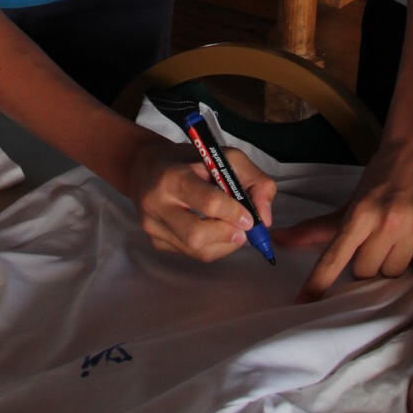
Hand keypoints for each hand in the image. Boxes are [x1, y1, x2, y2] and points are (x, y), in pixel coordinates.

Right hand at [127, 138, 275, 263]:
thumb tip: (265, 218)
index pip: (208, 203)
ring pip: (197, 251)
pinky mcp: (155, 241)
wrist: (146, 168)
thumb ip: (254, 180)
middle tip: (242, 228)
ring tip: (231, 227)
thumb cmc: (190, 161)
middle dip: (228, 235)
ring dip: (224, 243)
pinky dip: (212, 247)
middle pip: (198, 236)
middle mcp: (157, 204)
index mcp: (172, 176)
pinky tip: (213, 230)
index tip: (249, 217)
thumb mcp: (224, 156)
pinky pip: (191, 255)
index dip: (235, 213)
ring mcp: (153, 226)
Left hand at [275, 135, 412, 300]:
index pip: (335, 256)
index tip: (302, 302)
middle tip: (379, 237)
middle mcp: (386, 221)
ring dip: (396, 260)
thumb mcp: (352, 201)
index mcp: (360, 214)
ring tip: (401, 233)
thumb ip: (319, 227)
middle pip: (367, 272)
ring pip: (396, 272)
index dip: (318, 282)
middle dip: (370, 260)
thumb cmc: (383, 174)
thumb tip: (280, 239)